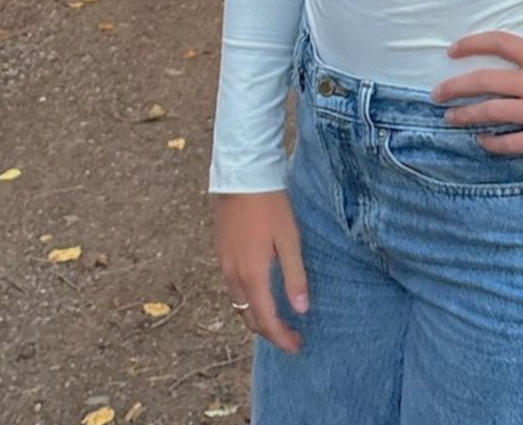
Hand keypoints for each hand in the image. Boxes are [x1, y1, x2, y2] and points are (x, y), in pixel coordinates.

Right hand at [211, 190, 308, 354]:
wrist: (241, 177)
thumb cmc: (270, 205)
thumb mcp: (290, 240)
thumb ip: (295, 276)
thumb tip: (300, 310)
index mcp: (252, 274)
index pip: (266, 320)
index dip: (281, 338)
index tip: (297, 346)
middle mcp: (233, 275)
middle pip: (249, 317)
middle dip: (270, 332)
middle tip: (291, 337)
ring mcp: (224, 265)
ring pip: (239, 304)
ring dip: (258, 317)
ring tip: (280, 319)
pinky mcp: (221, 254)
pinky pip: (233, 288)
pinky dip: (248, 300)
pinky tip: (263, 294)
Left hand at [430, 29, 522, 165]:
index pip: (502, 42)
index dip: (473, 43)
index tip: (452, 50)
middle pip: (486, 80)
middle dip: (455, 86)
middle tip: (436, 93)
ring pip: (492, 112)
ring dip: (465, 115)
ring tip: (449, 118)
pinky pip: (511, 142)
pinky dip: (491, 142)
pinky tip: (480, 141)